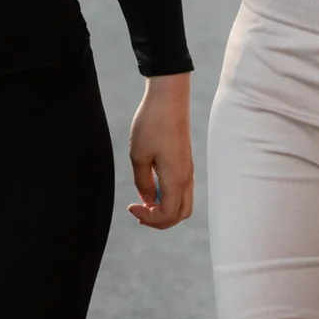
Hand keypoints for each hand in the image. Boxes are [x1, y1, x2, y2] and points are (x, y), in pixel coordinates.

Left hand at [127, 72, 192, 229]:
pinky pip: (182, 190)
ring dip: (165, 209)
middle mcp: (186, 177)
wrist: (169, 97)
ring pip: (184, 203)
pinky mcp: (185, 161)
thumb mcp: (138, 155)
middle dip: (160, 221)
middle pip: (180, 214)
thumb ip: (143, 182)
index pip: (167, 215)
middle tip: (139, 213)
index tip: (131, 206)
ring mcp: (188, 169)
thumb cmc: (152, 124)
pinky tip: (152, 187)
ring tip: (144, 203)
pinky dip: (168, 197)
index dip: (148, 218)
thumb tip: (148, 200)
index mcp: (175, 178)